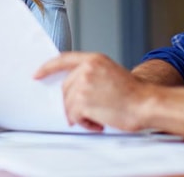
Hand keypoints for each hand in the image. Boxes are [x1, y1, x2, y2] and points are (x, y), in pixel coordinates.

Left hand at [33, 52, 150, 131]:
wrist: (147, 103)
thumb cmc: (133, 94)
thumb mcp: (110, 73)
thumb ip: (89, 74)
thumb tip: (70, 88)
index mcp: (94, 59)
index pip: (63, 59)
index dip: (47, 67)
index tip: (37, 74)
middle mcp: (86, 69)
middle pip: (65, 88)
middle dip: (72, 103)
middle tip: (87, 113)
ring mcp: (83, 84)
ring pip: (68, 104)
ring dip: (80, 115)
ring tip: (97, 118)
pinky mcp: (82, 101)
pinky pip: (74, 116)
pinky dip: (84, 124)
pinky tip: (98, 123)